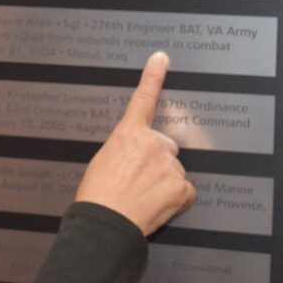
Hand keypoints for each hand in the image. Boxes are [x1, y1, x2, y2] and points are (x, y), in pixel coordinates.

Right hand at [74, 52, 195, 235]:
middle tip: (137, 182)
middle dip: (157, 162)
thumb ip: (126, 149)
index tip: (161, 58)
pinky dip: (175, 200)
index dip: (153, 76)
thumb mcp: (103, 161)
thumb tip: (137, 156)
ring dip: (163, 183)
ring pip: (174, 171)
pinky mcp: (181, 186)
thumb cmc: (97, 196)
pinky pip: (185, 191)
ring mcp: (169, 165)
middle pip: (165, 148)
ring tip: (142, 198)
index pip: (143, 99)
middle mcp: (153, 144)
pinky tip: (157, 206)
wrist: (105, 225)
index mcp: (128, 134)